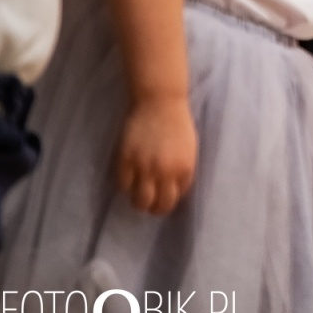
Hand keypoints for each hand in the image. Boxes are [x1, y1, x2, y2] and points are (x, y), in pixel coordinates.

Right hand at [116, 94, 197, 214]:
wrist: (160, 103)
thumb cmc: (178, 125)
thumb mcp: (189, 150)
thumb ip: (182, 171)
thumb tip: (173, 190)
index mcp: (185, 168)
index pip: (176, 198)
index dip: (170, 200)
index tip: (165, 198)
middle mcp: (165, 171)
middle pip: (158, 206)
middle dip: (156, 209)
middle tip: (152, 205)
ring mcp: (144, 167)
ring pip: (140, 201)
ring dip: (140, 203)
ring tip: (140, 197)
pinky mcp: (126, 160)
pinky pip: (124, 185)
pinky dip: (127, 186)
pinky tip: (130, 181)